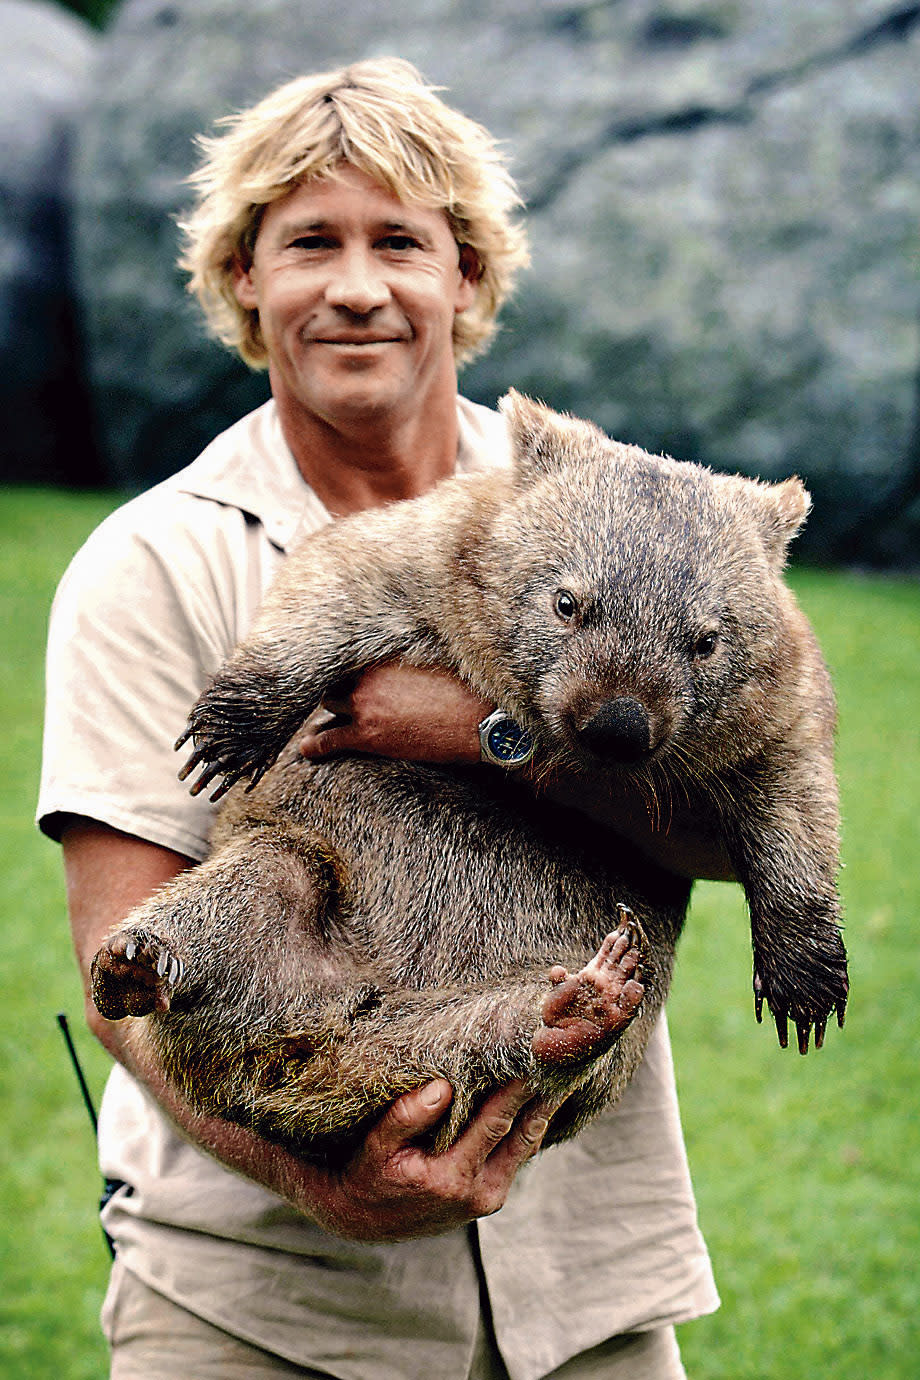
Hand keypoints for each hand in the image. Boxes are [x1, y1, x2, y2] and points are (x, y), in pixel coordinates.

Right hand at [283, 1078, 556, 1241]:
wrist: (363, 1220)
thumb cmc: (367, 1174)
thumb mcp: (376, 1145)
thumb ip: (406, 1116)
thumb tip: (442, 1087)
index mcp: (450, 1177)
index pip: (495, 1124)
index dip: (517, 1090)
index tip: (534, 1059)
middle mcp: (477, 1193)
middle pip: (522, 1135)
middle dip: (540, 1097)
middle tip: (560, 1061)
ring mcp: (487, 1199)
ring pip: (525, 1147)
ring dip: (541, 1112)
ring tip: (559, 1076)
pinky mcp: (490, 1200)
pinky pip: (517, 1158)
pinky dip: (529, 1129)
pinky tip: (537, 1102)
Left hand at [298, 662, 489, 764]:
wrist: (477, 722)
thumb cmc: (466, 690)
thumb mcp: (438, 660)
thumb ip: (413, 655)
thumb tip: (412, 650)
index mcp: (385, 656)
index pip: (350, 656)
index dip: (347, 665)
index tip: (344, 668)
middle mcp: (369, 677)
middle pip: (337, 679)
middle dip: (337, 685)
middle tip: (336, 692)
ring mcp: (365, 706)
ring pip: (330, 705)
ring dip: (329, 711)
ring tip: (318, 719)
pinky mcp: (367, 736)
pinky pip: (331, 739)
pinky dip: (316, 745)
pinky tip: (306, 749)